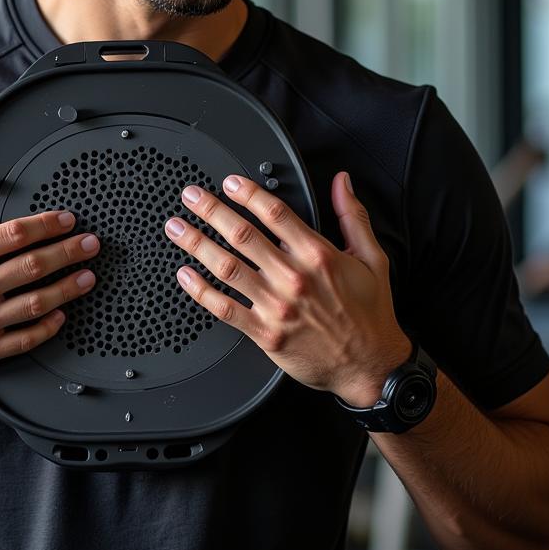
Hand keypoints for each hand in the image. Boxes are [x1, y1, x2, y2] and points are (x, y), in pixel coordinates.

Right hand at [0, 145, 99, 387]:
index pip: (13, 234)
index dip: (46, 224)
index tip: (66, 220)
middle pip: (33, 265)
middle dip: (68, 251)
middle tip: (90, 244)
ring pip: (36, 302)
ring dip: (68, 288)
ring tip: (88, 276)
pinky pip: (25, 338)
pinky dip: (48, 326)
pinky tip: (62, 315)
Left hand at [163, 171, 409, 406]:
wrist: (370, 366)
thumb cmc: (369, 314)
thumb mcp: (372, 258)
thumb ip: (352, 216)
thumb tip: (342, 183)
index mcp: (317, 255)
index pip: (275, 213)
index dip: (248, 193)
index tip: (229, 183)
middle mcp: (293, 278)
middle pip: (242, 234)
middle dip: (211, 211)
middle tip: (191, 197)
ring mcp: (277, 306)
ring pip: (227, 267)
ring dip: (197, 244)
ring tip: (177, 228)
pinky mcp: (265, 334)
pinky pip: (225, 308)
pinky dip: (201, 291)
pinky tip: (185, 276)